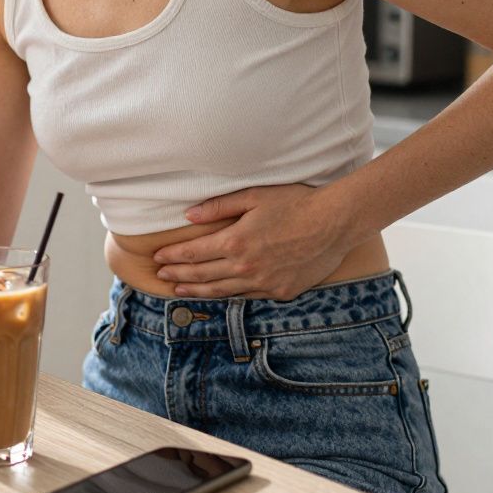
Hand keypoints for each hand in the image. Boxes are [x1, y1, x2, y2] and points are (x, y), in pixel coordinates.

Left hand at [152, 185, 353, 299]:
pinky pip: (247, 296)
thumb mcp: (254, 196)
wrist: (335, 223)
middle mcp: (245, 267)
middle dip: (178, 276)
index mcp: (235, 242)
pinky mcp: (280, 291)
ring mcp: (263, 282)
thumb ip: (218, 208)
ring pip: (221, 291)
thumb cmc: (295, 203)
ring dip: (198, 291)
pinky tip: (218, 294)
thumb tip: (188, 216)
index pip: (192, 254)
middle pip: (201, 276)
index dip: (172, 257)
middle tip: (162, 276)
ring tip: (180, 291)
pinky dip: (228, 296)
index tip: (157, 258)